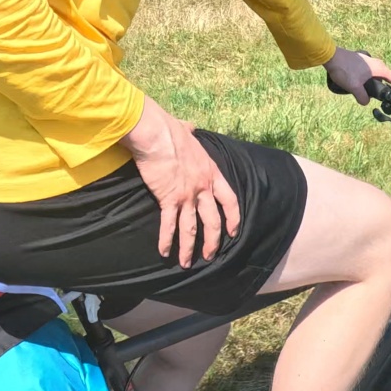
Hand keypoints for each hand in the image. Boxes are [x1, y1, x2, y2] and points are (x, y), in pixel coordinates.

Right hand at [122, 98, 240, 268]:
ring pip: (191, 228)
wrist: (157, 134)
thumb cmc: (170, 130)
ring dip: (189, 248)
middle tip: (210, 256)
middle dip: (213, 242)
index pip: (230, 200)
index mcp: (211, 172)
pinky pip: (169, 224)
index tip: (233, 231)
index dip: (233, 218)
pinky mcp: (169, 199)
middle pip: (213, 221)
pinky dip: (167, 240)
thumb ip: (191, 133)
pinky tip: (164, 252)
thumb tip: (189, 127)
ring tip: (186, 263)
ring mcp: (187, 195)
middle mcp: (203, 187)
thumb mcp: (188, 131)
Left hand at [322, 47, 390, 104]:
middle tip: (381, 97)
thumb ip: (362, 97)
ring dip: (375, 83)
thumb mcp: (354, 87)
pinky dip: (369, 78)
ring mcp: (369, 61)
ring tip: (369, 92)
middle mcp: (376, 63)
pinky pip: (370, 72)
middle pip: (386, 77)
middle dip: (385, 87)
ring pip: (376, 74)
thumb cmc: (345, 70)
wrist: (331, 56)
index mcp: (379, 68)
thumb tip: (365, 102)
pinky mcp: (361, 61)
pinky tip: (360, 84)